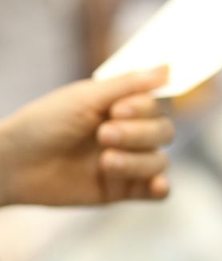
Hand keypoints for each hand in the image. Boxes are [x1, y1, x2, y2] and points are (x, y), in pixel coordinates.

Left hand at [0, 66, 173, 205]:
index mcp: (123, 108)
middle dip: (137, 134)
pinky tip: (156, 185)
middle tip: (103, 135)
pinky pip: (158, 192)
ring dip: (137, 161)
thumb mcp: (87, 97)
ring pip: (160, 161)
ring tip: (105, 163)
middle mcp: (130, 134)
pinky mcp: (123, 190)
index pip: (158, 106)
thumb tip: (168, 67)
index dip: (144, 108)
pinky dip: (161, 187)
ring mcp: (129, 163)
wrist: (15, 164)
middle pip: (164, 133)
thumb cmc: (45, 124)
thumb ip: (130, 84)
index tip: (117, 110)